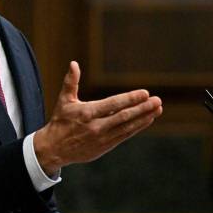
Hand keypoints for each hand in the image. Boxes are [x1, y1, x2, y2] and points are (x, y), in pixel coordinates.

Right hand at [34, 61, 162, 175]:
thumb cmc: (60, 121)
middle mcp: (96, 126)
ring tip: (157, 109)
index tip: (144, 93)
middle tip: (157, 100)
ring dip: (144, 118)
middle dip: (142, 108)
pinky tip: (148, 119)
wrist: (54, 149)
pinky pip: (125, 135)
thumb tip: (73, 63)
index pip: (113, 105)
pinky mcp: (105, 146)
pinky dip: (137, 127)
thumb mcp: (64, 101)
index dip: (130, 99)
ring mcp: (102, 138)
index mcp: (86, 113)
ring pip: (127, 127)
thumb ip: (71, 82)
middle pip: (124, 116)